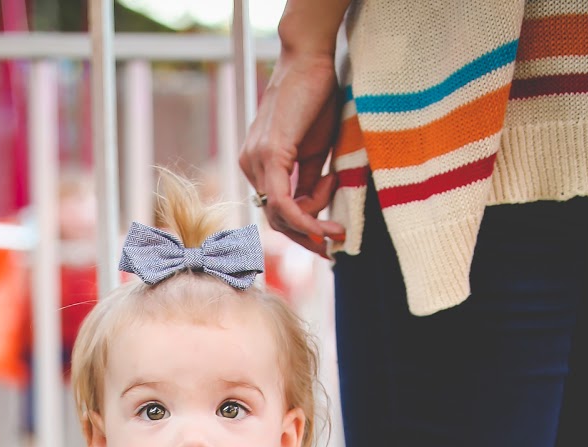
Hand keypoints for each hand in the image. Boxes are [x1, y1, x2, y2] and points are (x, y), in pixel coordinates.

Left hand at [239, 47, 346, 257]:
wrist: (310, 60)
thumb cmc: (315, 98)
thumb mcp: (314, 151)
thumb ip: (309, 182)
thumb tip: (311, 212)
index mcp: (257, 164)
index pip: (276, 209)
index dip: (305, 226)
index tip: (332, 228)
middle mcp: (250, 165)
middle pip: (274, 219)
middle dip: (305, 238)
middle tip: (332, 246)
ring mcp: (255, 160)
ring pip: (280, 214)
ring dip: (311, 227)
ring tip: (337, 226)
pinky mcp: (268, 155)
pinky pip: (283, 202)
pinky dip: (305, 218)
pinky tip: (324, 224)